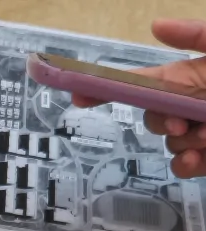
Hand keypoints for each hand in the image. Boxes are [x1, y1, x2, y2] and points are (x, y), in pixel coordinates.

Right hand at [72, 19, 205, 177]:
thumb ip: (197, 37)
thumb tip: (154, 25)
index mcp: (192, 76)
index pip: (139, 82)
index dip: (105, 89)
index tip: (78, 96)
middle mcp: (192, 103)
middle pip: (152, 116)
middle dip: (162, 120)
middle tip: (185, 119)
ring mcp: (202, 132)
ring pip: (169, 142)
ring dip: (186, 140)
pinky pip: (185, 165)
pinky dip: (187, 163)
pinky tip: (199, 156)